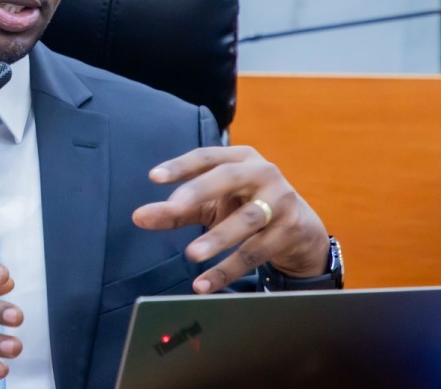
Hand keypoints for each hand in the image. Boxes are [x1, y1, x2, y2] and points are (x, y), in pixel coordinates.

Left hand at [132, 146, 329, 293]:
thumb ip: (178, 209)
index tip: (154, 177)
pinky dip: (228, 269)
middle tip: (173, 206)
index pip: (207, 156)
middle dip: (199, 191)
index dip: (181, 165)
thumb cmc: (247, 207)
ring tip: (191, 254)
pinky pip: (255, 252)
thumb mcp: (213, 204)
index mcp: (240, 158)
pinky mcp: (290, 231)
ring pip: (247, 219)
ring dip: (218, 238)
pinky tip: (204, 284)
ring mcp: (281, 201)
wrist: (301, 230)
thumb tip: (139, 217)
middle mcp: (263, 173)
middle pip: (228, 177)